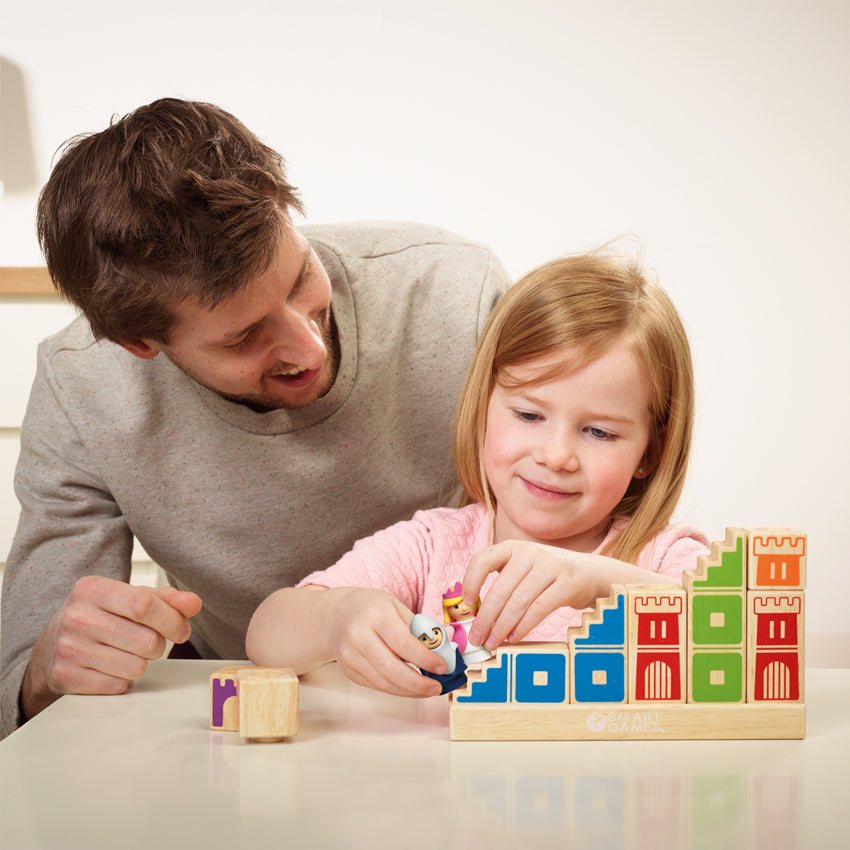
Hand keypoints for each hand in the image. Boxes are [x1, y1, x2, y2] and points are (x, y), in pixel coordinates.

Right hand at [22, 576, 201, 718]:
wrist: (51, 647)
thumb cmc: (100, 617)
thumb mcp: (128, 599)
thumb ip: (165, 599)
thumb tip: (193, 603)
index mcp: (93, 589)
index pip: (145, 605)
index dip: (172, 620)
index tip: (181, 630)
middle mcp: (77, 616)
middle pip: (146, 640)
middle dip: (159, 645)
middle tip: (151, 643)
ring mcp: (69, 648)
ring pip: (136, 666)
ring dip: (141, 663)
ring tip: (128, 653)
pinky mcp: (66, 676)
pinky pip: (118, 685)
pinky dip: (123, 680)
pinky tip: (111, 668)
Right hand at [323, 587, 444, 697]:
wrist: (337, 614)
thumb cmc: (371, 608)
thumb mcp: (396, 607)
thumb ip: (419, 628)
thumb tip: (443, 648)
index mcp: (375, 614)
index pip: (402, 642)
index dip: (424, 658)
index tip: (442, 666)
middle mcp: (358, 635)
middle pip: (391, 668)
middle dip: (418, 683)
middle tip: (436, 687)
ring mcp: (350, 655)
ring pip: (383, 682)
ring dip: (409, 690)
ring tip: (427, 689)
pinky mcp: (348, 670)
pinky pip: (376, 685)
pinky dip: (396, 689)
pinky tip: (409, 687)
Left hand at [462, 540, 602, 650]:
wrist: (590, 573)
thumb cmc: (548, 576)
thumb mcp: (524, 569)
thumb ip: (503, 583)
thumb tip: (475, 615)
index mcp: (513, 547)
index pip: (482, 560)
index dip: (470, 583)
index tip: (467, 606)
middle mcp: (529, 553)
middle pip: (500, 589)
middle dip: (485, 618)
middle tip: (477, 638)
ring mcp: (550, 566)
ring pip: (518, 601)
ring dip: (502, 627)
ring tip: (493, 643)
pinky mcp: (567, 584)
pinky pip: (538, 609)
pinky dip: (523, 626)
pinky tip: (514, 638)